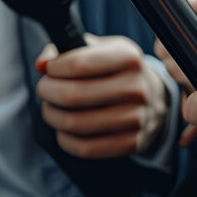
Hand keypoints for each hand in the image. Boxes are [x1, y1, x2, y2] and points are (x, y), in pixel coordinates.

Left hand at [36, 35, 169, 158]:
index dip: (54, 68)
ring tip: (52, 108)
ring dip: (53, 116)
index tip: (49, 70)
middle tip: (45, 90)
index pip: (79, 64)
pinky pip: (84, 148)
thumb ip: (66, 49)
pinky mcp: (132, 143)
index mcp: (128, 57)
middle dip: (47, 92)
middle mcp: (136, 87)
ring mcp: (137, 118)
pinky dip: (65, 139)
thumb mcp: (98, 50)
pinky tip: (65, 129)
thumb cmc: (115, 71)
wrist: (154, 100)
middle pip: (73, 95)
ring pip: (75, 123)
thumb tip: (42, 64)